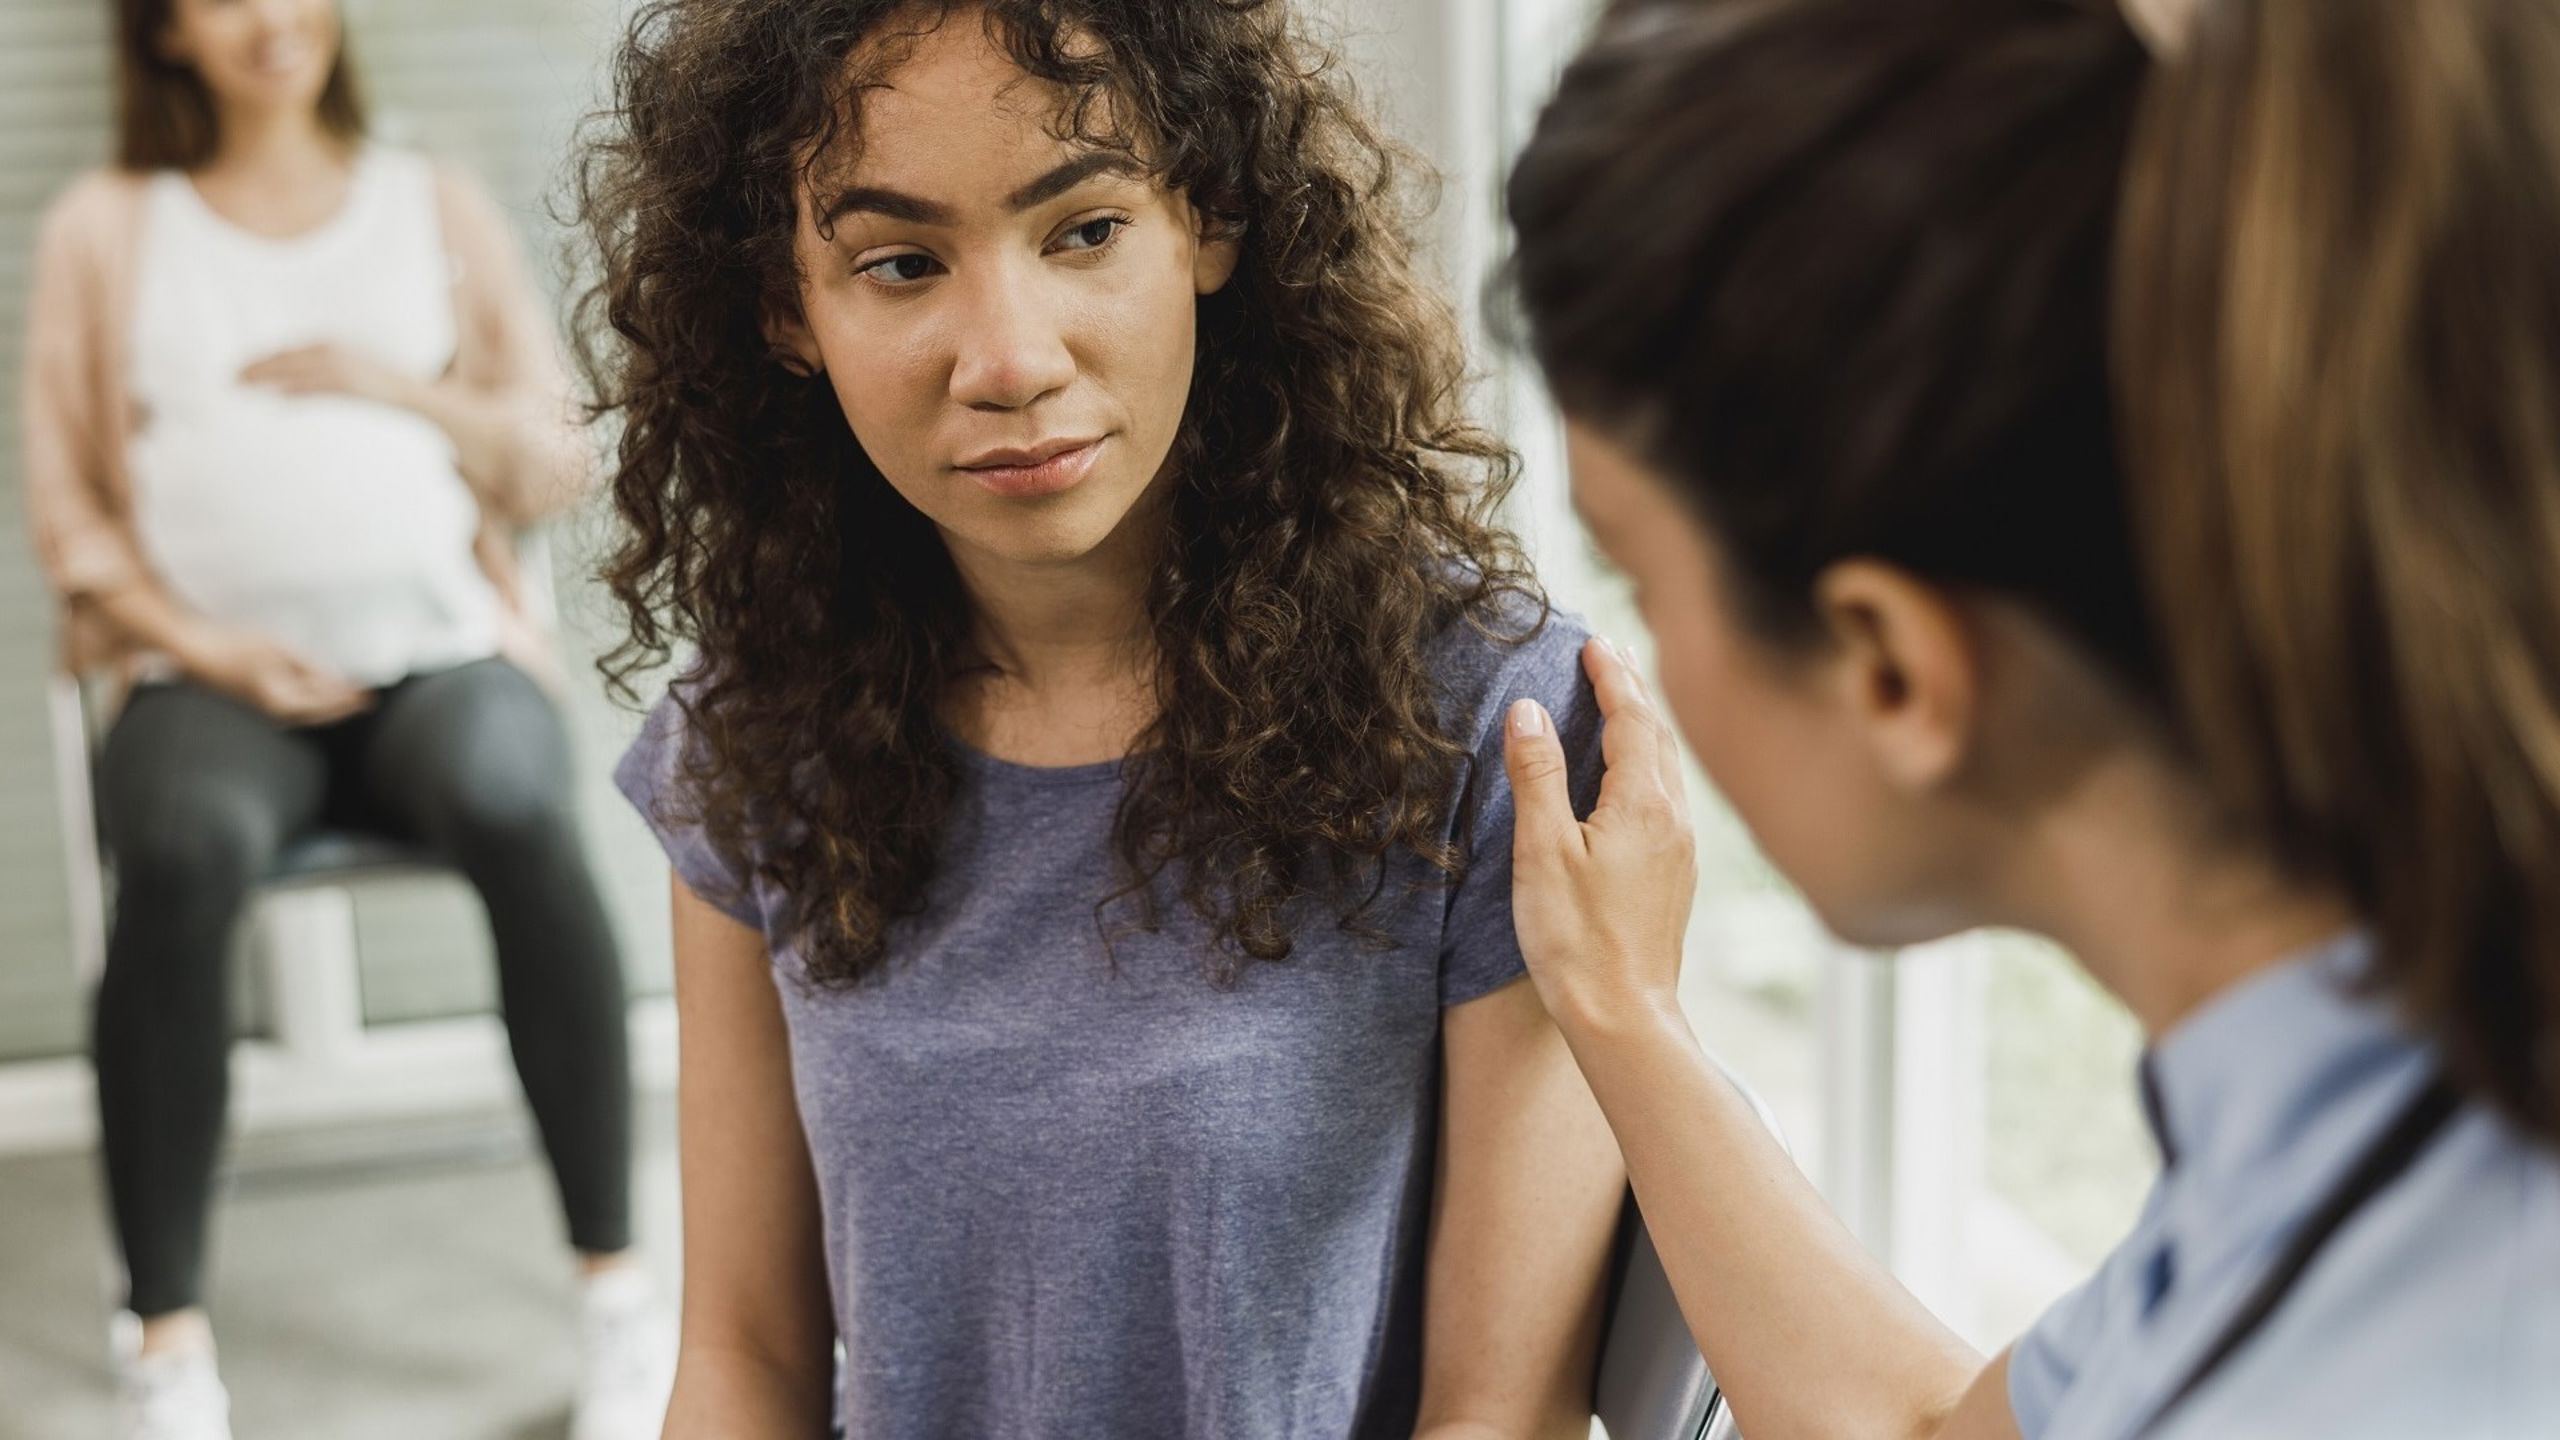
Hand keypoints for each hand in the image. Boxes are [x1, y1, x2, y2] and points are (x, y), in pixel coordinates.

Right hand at [179, 622, 374, 725]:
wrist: (193, 650)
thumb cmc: (232, 645)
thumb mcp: (279, 650)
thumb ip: (309, 669)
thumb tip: (335, 683)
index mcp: (280, 701)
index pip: (325, 706)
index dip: (348, 701)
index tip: (368, 696)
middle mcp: (272, 713)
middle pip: (317, 715)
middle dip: (342, 707)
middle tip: (365, 699)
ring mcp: (262, 710)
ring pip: (304, 714)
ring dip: (327, 706)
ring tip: (348, 697)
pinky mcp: (254, 703)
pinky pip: (289, 708)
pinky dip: (309, 703)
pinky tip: (316, 695)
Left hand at [239, 343, 410, 406]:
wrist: (414, 392)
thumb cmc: (380, 382)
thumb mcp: (348, 375)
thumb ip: (316, 382)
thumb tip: (282, 392)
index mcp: (331, 345)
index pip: (289, 352)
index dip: (264, 358)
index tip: (242, 367)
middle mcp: (333, 352)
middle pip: (286, 358)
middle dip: (258, 367)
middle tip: (232, 376)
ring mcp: (340, 369)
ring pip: (295, 371)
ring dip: (267, 376)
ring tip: (243, 383)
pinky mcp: (349, 385)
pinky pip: (316, 388)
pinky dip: (297, 392)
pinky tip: (278, 396)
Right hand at [1502, 636, 1698, 1032]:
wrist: (1625, 1017)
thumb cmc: (1577, 941)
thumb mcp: (1542, 852)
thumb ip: (1537, 776)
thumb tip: (1531, 710)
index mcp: (1643, 804)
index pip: (1631, 718)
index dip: (1611, 676)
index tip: (1592, 641)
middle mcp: (1674, 819)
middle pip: (1657, 735)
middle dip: (1632, 690)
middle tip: (1607, 654)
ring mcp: (1680, 849)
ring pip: (1667, 767)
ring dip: (1643, 725)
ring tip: (1620, 701)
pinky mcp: (1675, 875)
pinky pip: (1666, 797)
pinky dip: (1646, 764)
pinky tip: (1631, 776)